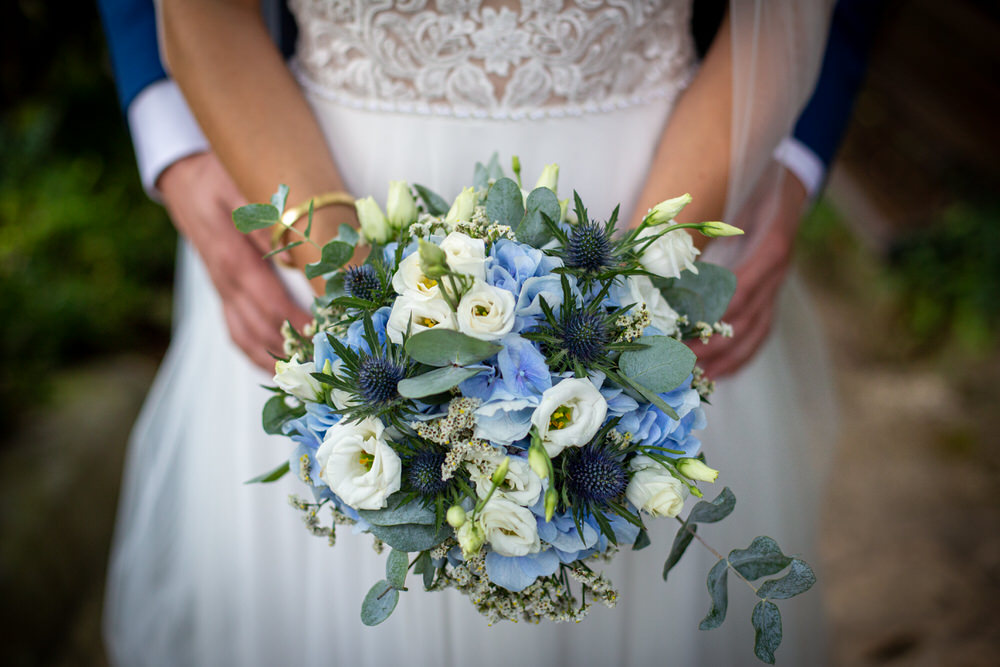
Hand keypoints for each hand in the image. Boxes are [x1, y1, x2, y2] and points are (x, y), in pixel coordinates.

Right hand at [157, 152, 310, 370]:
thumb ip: (265, 215)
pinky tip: (276, 366)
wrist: (182, 177)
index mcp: (231, 255)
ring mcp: (221, 289)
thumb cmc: (217, 175)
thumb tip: (293, 251)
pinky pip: (235, 330)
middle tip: (325, 363)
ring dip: (274, 356)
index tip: (322, 333)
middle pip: (258, 324)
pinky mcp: (222, 292)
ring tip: (306, 375)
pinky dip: (255, 351)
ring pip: (245, 334)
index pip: (266, 298)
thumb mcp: (240, 182)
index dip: (293, 319)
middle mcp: (224, 279)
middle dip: (291, 345)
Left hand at [689, 168, 807, 377]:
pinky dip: (740, 356)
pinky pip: (761, 332)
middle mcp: (776, 271)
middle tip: (675, 360)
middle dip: (710, 344)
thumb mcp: (729, 192)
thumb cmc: (751, 181)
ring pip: (755, 332)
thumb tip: (644, 244)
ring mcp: (777, 285)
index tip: (677, 333)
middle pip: (745, 319)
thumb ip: (692, 220)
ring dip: (723, 357)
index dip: (709, 316)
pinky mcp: (773, 294)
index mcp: (770, 247)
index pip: (739, 292)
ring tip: (694, 377)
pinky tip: (718, 373)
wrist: (789, 176)